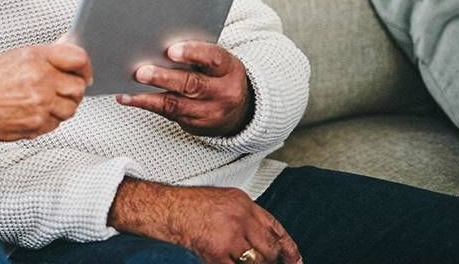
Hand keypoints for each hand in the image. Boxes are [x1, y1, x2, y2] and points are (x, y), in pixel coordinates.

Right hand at [0, 43, 91, 141]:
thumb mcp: (20, 56)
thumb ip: (48, 53)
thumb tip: (69, 44)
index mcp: (37, 59)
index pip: (78, 59)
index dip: (85, 67)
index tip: (84, 72)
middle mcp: (41, 81)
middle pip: (79, 87)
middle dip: (74, 89)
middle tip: (64, 88)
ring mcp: (41, 104)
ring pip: (72, 108)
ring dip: (64, 105)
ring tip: (48, 101)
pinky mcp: (39, 124)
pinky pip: (58, 122)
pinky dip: (51, 118)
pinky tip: (38, 111)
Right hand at [108, 179, 301, 263]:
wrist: (163, 208)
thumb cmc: (187, 205)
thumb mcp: (222, 200)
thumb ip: (244, 215)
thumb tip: (262, 239)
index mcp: (243, 203)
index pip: (275, 227)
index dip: (288, 247)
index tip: (295, 260)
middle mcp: (240, 217)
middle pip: (269, 248)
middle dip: (270, 260)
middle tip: (265, 263)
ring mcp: (230, 236)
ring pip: (256, 262)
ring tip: (237, 259)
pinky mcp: (217, 252)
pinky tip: (226, 261)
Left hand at [117, 41, 252, 136]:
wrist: (237, 110)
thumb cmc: (218, 75)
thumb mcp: (217, 62)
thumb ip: (196, 52)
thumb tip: (158, 39)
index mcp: (229, 69)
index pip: (213, 58)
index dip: (192, 53)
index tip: (170, 50)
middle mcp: (223, 92)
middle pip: (192, 84)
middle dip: (164, 78)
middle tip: (141, 72)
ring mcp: (209, 111)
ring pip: (176, 104)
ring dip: (148, 96)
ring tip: (128, 88)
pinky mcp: (194, 124)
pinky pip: (167, 114)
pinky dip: (145, 104)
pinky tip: (128, 97)